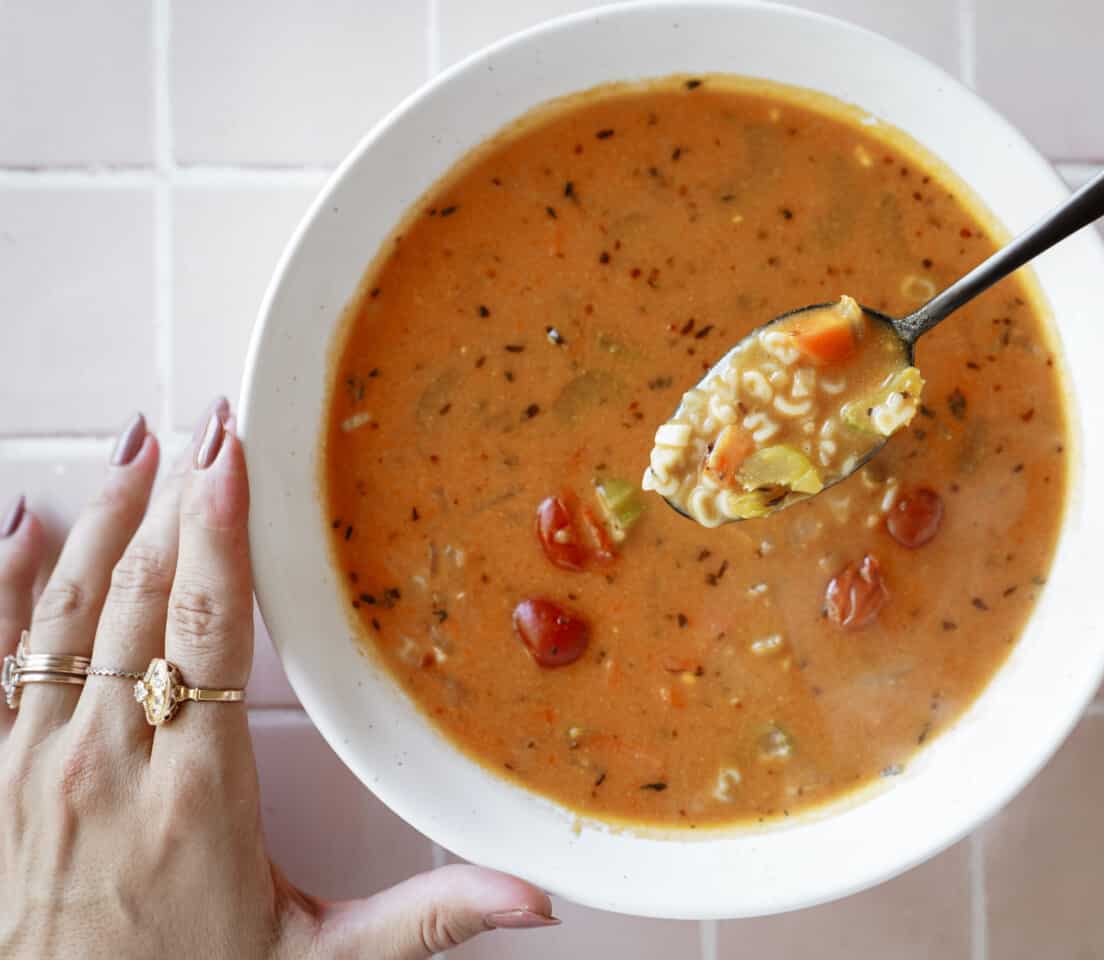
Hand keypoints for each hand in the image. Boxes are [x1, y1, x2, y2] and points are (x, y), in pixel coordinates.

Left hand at [0, 400, 556, 957]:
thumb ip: (427, 920)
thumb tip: (533, 899)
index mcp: (197, 794)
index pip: (206, 633)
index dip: (221, 540)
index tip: (232, 464)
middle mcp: (107, 764)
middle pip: (139, 601)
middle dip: (174, 503)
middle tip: (203, 427)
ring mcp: (34, 765)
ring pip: (63, 613)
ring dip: (102, 523)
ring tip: (135, 447)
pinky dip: (3, 585)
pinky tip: (25, 524)